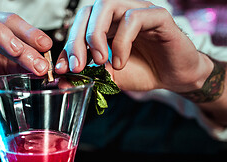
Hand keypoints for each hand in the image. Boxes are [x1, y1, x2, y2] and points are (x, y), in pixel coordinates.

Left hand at [55, 0, 212, 93]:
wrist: (174, 77)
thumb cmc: (143, 71)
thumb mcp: (109, 76)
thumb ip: (89, 75)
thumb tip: (63, 80)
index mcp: (106, 24)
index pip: (79, 24)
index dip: (67, 45)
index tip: (62, 69)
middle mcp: (119, 13)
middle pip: (89, 11)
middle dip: (77, 41)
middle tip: (77, 67)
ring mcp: (138, 11)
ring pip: (108, 5)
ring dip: (96, 35)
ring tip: (100, 61)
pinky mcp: (158, 16)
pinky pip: (133, 18)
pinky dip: (122, 42)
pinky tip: (121, 62)